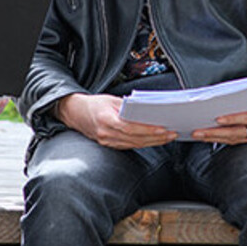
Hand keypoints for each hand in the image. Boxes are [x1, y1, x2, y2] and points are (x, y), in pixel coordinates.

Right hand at [57, 92, 176, 148]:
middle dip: (156, 138)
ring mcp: (107, 141)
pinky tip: (154, 140)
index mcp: (106, 120)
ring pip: (134, 144)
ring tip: (167, 137)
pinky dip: (143, 143)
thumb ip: (127, 106)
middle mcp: (106, 134)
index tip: (163, 129)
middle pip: (135, 139)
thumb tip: (147, 111)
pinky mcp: (109, 145)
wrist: (74, 113)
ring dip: (152, 142)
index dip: (148, 130)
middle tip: (172, 134)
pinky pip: (129, 146)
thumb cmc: (94, 104)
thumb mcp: (111, 99)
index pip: (130, 128)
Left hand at [192, 86, 246, 144]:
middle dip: (215, 133)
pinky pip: (239, 141)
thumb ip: (246, 96)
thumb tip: (223, 96)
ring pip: (235, 139)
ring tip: (199, 135)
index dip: (231, 119)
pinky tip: (211, 138)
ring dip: (215, 138)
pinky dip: (224, 140)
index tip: (216, 119)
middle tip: (198, 131)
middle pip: (236, 132)